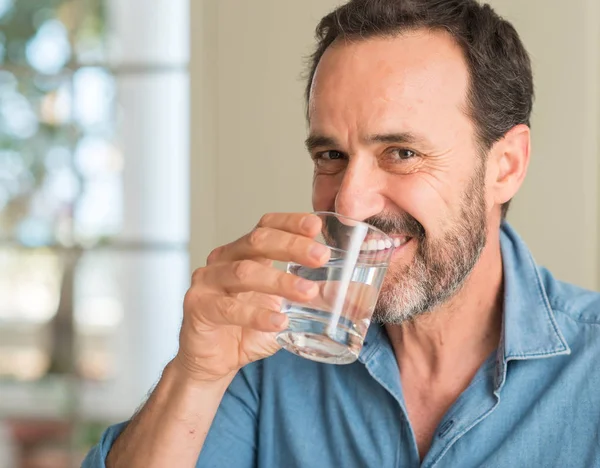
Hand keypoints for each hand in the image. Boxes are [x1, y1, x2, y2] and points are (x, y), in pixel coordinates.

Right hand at [173, 213, 329, 381]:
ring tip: (308, 292)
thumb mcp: (284, 310)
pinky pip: (228, 308)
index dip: (290, 222)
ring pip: (244, 272)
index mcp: (244, 252)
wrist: (213, 362)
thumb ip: (310, 299)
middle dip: (292, 246)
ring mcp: (207, 281)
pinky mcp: (198, 306)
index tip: (316, 227)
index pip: (266, 226)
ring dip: (280, 281)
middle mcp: (224, 260)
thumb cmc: (247, 330)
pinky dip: (256, 314)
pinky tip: (278, 321)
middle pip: (257, 241)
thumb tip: (350, 292)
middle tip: (321, 257)